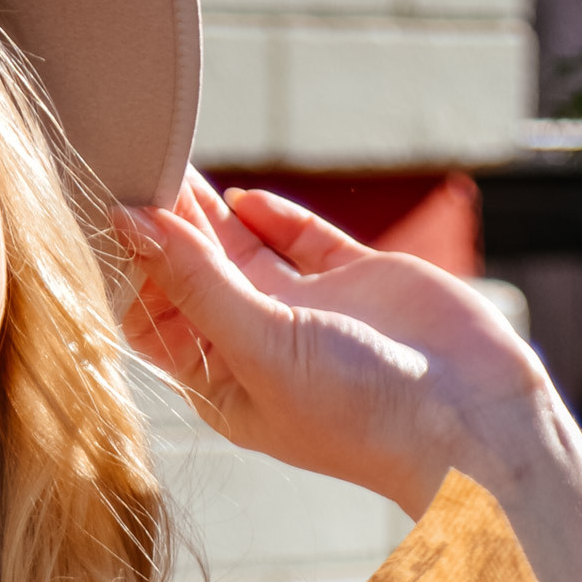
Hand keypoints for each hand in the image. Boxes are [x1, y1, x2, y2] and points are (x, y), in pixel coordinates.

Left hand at [117, 172, 553, 514]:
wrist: (475, 423)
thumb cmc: (361, 413)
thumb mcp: (260, 346)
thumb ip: (196, 281)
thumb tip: (131, 222)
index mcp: (224, 383)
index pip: (156, 320)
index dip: (134, 273)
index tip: (107, 220)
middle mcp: (261, 347)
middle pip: (195, 277)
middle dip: (166, 230)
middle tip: (132, 167)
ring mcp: (312, 313)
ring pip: (245, 252)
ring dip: (210, 214)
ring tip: (170, 159)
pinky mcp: (361, 282)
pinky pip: (304, 241)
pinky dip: (275, 216)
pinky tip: (242, 196)